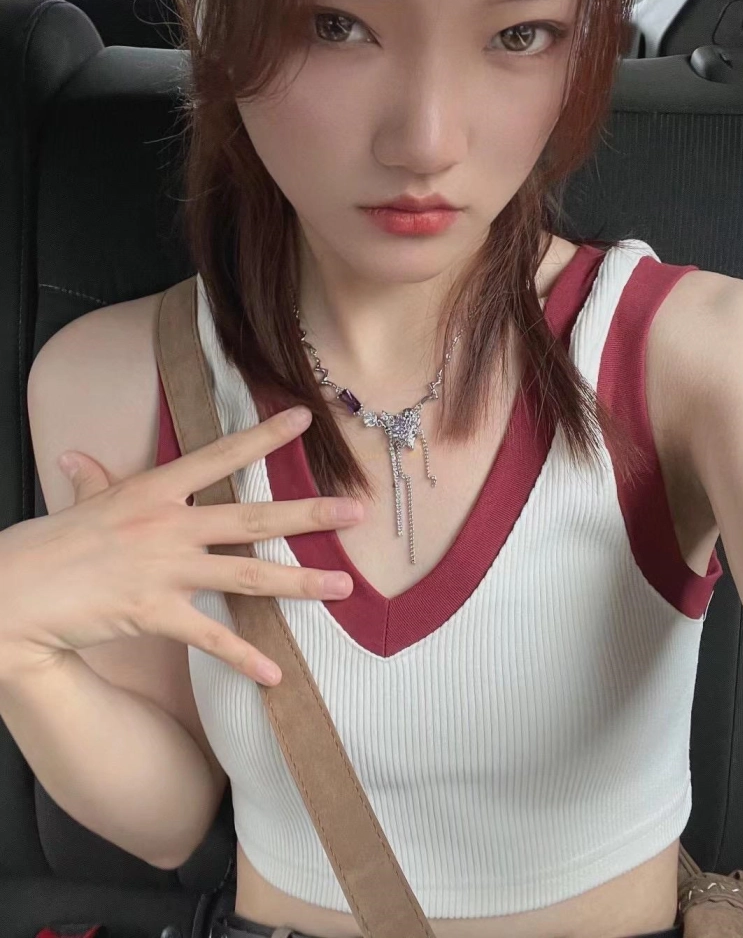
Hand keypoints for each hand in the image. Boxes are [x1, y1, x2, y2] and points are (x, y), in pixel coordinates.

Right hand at [0, 406, 359, 685]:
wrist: (17, 590)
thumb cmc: (49, 543)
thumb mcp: (81, 503)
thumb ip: (94, 479)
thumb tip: (78, 457)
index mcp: (156, 491)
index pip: (221, 456)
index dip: (264, 437)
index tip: (304, 418)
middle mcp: (170, 525)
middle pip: (253, 518)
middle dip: (310, 514)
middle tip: (357, 510)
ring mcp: (166, 571)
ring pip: (248, 576)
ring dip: (301, 582)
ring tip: (344, 586)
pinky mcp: (157, 614)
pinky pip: (212, 637)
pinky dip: (245, 657)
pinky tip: (277, 674)